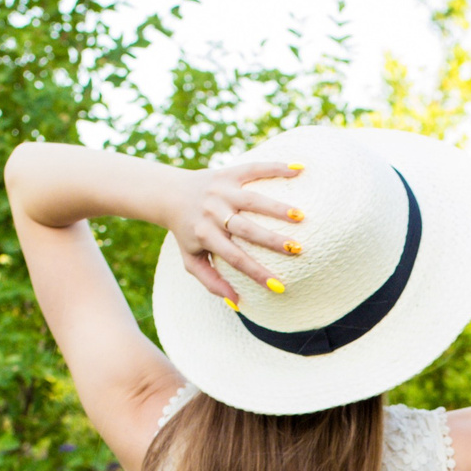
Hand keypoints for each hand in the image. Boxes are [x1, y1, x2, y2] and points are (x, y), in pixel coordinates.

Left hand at [168, 160, 307, 302]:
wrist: (169, 194)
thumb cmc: (187, 232)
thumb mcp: (192, 259)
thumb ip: (211, 281)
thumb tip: (237, 303)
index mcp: (205, 234)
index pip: (234, 258)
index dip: (256, 273)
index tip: (279, 285)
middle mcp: (213, 212)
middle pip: (246, 228)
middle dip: (271, 239)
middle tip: (296, 249)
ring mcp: (221, 190)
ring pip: (252, 199)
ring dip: (277, 207)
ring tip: (301, 216)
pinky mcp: (227, 172)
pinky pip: (254, 168)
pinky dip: (276, 167)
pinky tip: (299, 170)